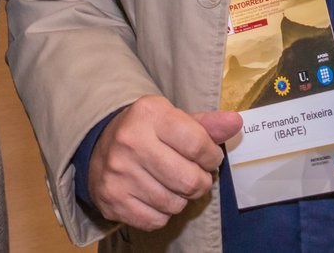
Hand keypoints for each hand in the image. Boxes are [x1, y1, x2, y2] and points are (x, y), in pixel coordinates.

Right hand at [87, 95, 241, 230]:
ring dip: (182, 198)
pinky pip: (157, 220)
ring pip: (174, 204)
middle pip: (189, 180)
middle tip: (195, 175)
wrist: (99, 146)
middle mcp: (130, 141)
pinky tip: (155, 195)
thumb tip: (235, 123)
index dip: (212, 157)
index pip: (198, 144)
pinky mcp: (112, 199)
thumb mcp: (173, 119)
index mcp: (149, 114)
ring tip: (173, 183)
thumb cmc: (146, 131)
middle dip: (200, 182)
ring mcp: (118, 173)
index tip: (209, 158)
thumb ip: (206, 124)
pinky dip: (163, 213)